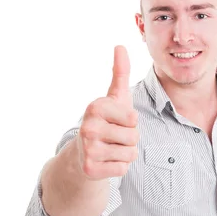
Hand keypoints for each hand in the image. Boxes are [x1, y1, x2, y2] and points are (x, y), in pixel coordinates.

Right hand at [76, 45, 138, 179]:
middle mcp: (88, 127)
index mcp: (95, 107)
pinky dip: (119, 167)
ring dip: (125, 153)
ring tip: (110, 148)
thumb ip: (120, 72)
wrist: (82, 154)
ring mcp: (87, 149)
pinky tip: (106, 160)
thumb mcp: (114, 96)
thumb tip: (120, 46)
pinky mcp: (90, 169)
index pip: (134, 118)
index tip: (115, 120)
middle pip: (134, 137)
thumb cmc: (105, 121)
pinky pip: (123, 168)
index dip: (130, 121)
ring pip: (130, 154)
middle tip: (113, 137)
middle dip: (129, 139)